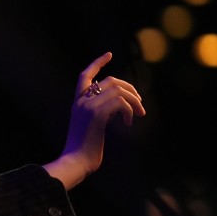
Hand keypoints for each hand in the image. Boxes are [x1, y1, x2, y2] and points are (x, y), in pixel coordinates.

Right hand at [43, 51, 146, 189]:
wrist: (76, 161)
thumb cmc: (84, 149)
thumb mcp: (91, 126)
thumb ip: (100, 112)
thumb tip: (120, 105)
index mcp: (77, 103)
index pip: (84, 76)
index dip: (96, 63)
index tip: (109, 54)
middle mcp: (81, 101)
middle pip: (110, 81)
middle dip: (130, 89)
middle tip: (140, 105)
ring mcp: (88, 107)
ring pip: (119, 90)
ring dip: (134, 101)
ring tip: (138, 115)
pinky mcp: (97, 114)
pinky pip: (120, 103)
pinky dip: (130, 111)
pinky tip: (129, 123)